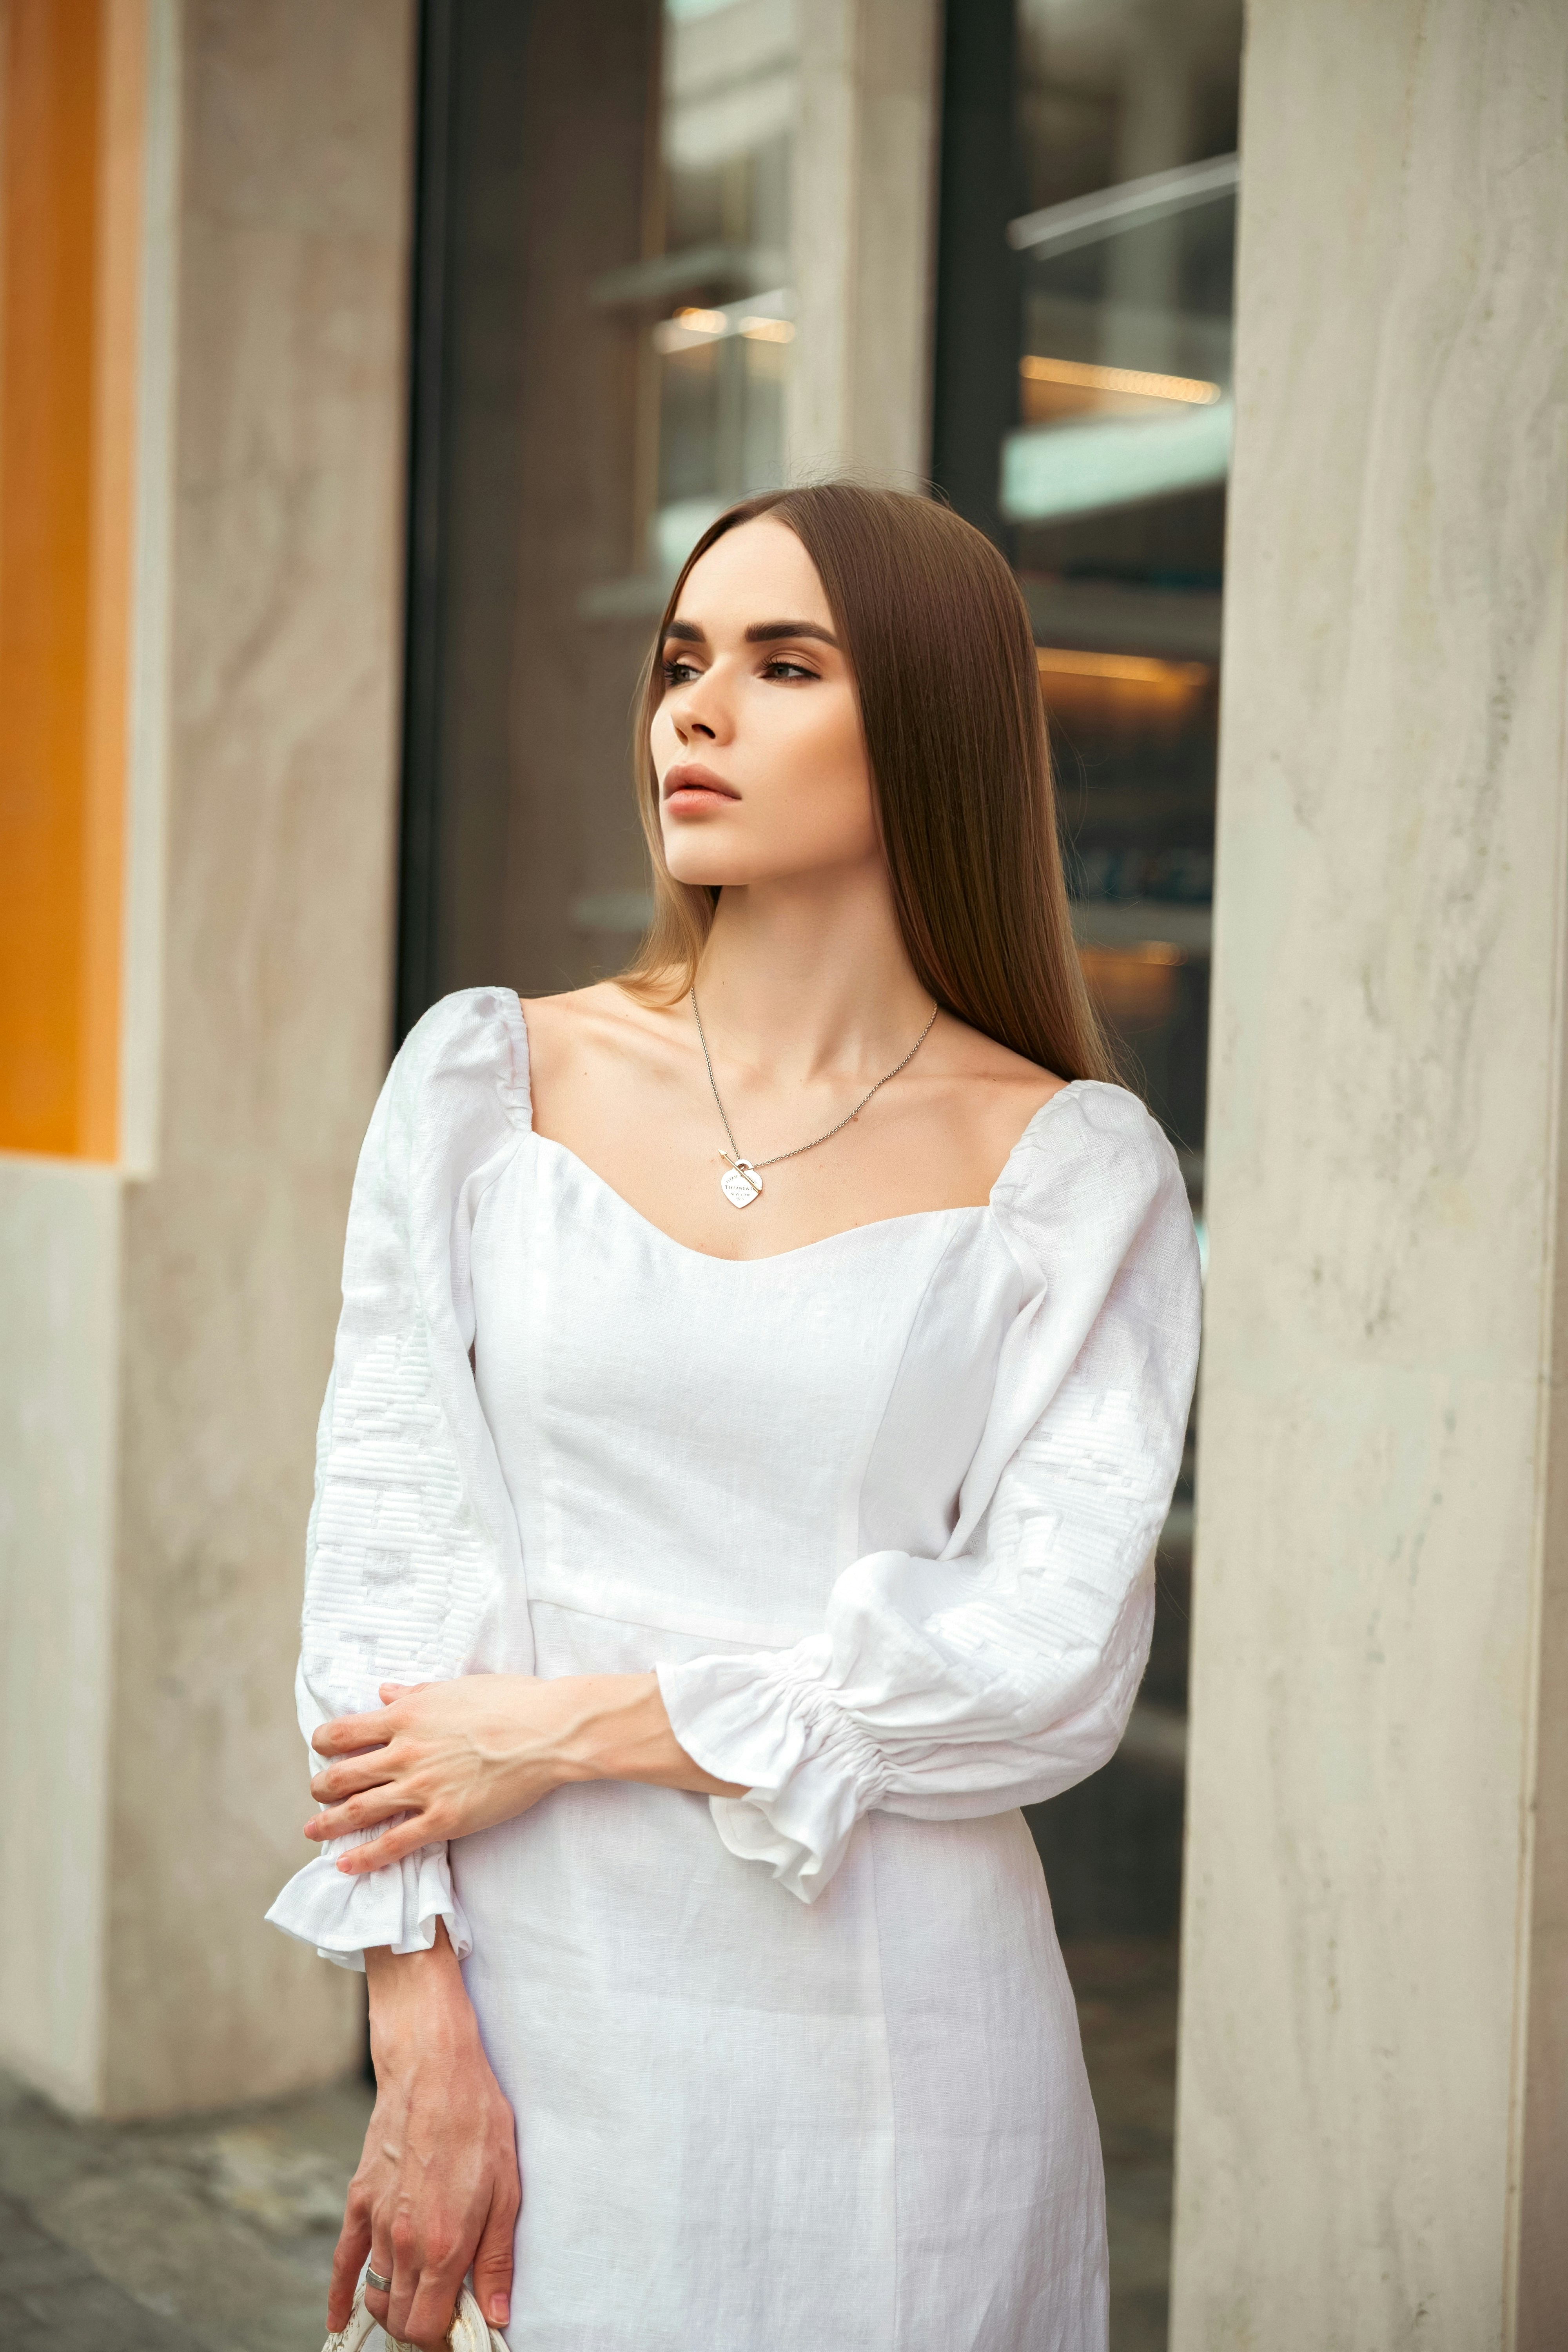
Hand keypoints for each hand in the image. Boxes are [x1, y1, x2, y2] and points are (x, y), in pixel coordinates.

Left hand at [308, 1671, 741, 1872]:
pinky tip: (346, 1866)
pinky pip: (394, 1843)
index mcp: (406, 1715)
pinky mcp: (445, 1818)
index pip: (342, 1732)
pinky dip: (365, 1857)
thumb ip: (414, 1693)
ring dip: (328, 1824)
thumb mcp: (456, 1688)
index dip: (324, 1744)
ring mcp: (423, 1788)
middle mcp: (405, 1752)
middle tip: (317, 1794)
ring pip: (359, 1810)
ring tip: (312, 1832)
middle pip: (341, 1774)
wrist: (550, 1730)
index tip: (324, 1751)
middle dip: (321, 1787)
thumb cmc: (511, 1701)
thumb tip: (383, 1692)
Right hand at [330, 1927, 517, 2349]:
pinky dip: (341, 2297)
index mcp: (442, 2245)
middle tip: (447, 2318)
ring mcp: (377, 2222)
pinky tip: (341, 2321)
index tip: (460, 2334)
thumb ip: (496, 2260)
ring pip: (378, 2293)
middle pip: (400, 2319)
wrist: (433, 2067)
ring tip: (421, 2301)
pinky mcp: (360, 2201)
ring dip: (397, 2306)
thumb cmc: (477, 2121)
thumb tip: (495, 2315)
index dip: (443, 2341)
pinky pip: (343, 2262)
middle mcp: (403, 2242)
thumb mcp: (507, 2191)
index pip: (427, 2328)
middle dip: (422, 2329)